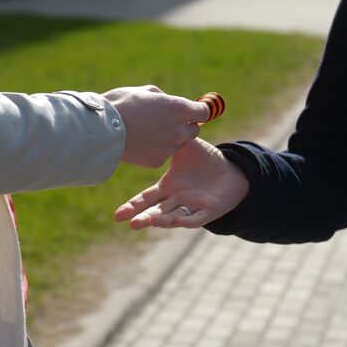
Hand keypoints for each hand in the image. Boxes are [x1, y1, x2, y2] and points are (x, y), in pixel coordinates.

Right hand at [103, 86, 211, 166]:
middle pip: (194, 130)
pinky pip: (163, 154)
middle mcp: (179, 130)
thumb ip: (165, 99)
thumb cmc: (122, 104)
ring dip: (171, 138)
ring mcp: (169, 147)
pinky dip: (157, 149)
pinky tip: (141, 142)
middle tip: (168, 121)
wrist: (102, 129)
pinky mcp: (158, 160)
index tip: (192, 110)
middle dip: (185, 126)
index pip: (203, 112)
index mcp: (179, 108)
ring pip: (178, 144)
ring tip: (149, 131)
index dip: (198, 110)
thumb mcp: (146, 92)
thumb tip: (170, 103)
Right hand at [114, 138, 249, 228]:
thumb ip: (171, 139)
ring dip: (163, 221)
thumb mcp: (185, 147)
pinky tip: (178, 223)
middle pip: (156, 212)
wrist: (229, 171)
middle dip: (144, 218)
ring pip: (174, 217)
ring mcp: (191, 207)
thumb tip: (156, 122)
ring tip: (151, 221)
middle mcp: (176, 200)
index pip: (146, 198)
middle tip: (131, 224)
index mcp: (167, 186)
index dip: (132, 207)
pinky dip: (188, 221)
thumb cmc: (204, 159)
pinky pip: (197, 218)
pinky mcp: (209, 211)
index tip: (117, 216)